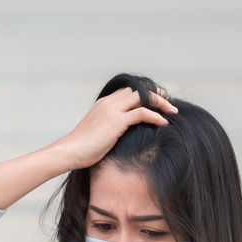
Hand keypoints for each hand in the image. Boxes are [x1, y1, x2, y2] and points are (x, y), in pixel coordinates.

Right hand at [50, 87, 177, 169]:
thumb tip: (121, 136)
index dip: (145, 94)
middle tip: (169, 104)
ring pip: (143, 97)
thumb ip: (110, 129)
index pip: (129, 91)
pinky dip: (156, 116)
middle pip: (138, 90)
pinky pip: (142, 113)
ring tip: (172, 111)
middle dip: (156, 95)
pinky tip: (164, 123)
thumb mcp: (97, 134)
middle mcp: (109, 102)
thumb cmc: (81, 149)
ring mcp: (113, 110)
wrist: (69, 152)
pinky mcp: (116, 121)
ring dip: (161, 103)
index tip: (157, 102)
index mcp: (104, 103)